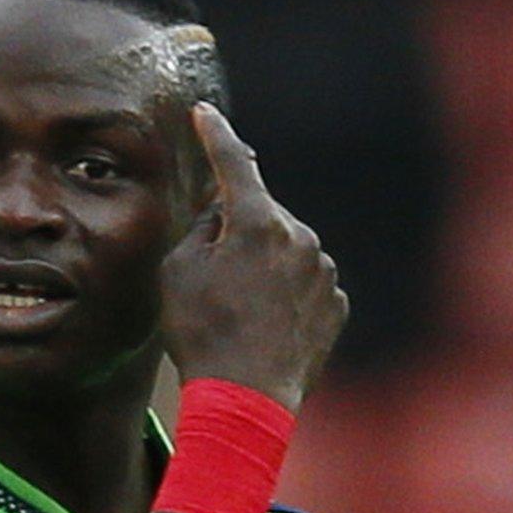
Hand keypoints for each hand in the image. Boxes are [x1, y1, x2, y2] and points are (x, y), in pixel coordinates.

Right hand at [160, 105, 346, 411]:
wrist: (246, 399)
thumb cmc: (201, 332)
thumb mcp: (177, 272)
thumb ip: (201, 229)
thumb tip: (223, 213)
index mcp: (256, 222)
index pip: (234, 164)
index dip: (216, 135)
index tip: (204, 113)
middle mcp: (299, 237)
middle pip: (260, 215)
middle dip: (236, 231)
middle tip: (208, 278)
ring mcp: (323, 273)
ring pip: (285, 251)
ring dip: (262, 266)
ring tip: (236, 313)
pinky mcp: (336, 305)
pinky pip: (304, 285)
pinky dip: (284, 296)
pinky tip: (262, 327)